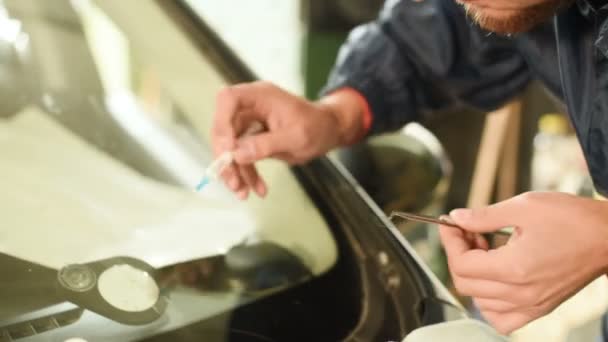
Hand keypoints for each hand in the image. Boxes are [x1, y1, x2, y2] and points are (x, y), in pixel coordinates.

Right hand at [212, 81, 365, 198]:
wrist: (328, 131)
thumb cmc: (317, 127)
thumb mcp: (295, 138)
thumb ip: (266, 144)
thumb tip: (238, 154)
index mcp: (260, 96)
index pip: (228, 99)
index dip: (222, 123)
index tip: (229, 150)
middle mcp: (251, 106)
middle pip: (223, 128)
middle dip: (226, 158)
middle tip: (233, 181)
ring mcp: (251, 122)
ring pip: (231, 147)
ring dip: (235, 171)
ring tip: (243, 192)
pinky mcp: (253, 138)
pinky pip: (242, 156)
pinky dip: (247, 173)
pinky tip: (257, 188)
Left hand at [439, 191, 607, 334]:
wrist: (607, 237)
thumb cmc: (572, 219)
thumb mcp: (523, 207)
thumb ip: (483, 216)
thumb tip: (456, 219)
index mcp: (515, 268)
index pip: (461, 264)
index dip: (449, 241)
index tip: (449, 224)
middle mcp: (521, 293)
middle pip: (465, 284)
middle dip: (458, 254)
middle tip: (467, 231)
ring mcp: (531, 305)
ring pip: (479, 302)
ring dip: (472, 275)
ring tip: (485, 249)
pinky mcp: (540, 308)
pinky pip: (502, 318)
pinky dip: (490, 302)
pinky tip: (495, 278)